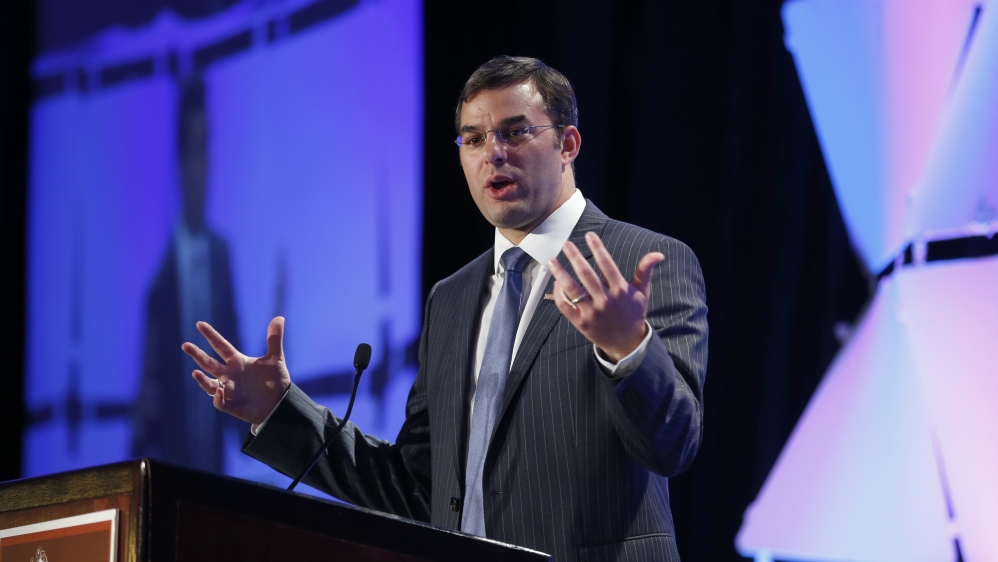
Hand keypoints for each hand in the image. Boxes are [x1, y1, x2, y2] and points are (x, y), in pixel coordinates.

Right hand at [182, 317, 291, 425]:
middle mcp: (229, 375)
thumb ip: (274, 340)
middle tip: (185, 345)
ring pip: (210, 384)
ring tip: (195, 372)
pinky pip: (220, 402)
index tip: (200, 324)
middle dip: (197, 354)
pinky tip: (219, 391)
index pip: (220, 346)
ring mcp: (229, 390)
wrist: (281, 404)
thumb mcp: (276, 359)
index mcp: (238, 362)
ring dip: (202, 380)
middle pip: (209, 363)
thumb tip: (279, 317)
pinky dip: (217, 397)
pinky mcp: (232, 405)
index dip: (210, 335)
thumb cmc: (276, 381)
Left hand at [547, 231, 664, 361]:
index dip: (598, 249)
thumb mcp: (642, 292)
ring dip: (560, 274)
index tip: (589, 235)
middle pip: (586, 275)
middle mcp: (605, 301)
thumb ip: (646, 271)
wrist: (626, 343)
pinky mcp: (581, 322)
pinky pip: (566, 306)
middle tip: (566, 244)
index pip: (607, 265)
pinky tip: (556, 282)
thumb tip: (658, 254)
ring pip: (572, 290)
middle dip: (575, 257)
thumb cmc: (633, 313)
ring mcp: (592, 312)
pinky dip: (559, 294)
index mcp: (620, 291)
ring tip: (552, 261)